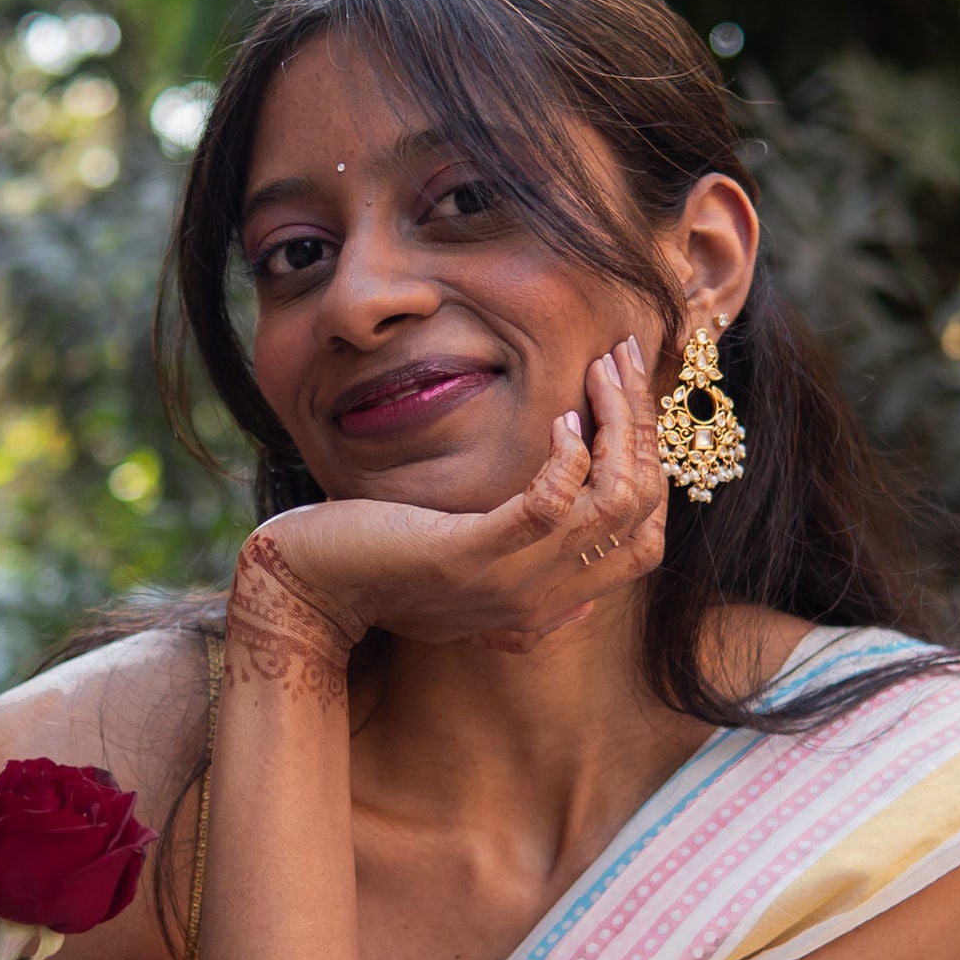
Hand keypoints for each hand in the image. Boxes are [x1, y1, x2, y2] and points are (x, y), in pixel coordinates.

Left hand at [242, 335, 667, 660]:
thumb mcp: (464, 584)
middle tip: (623, 357)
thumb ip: (522, 586)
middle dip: (646, 427)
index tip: (632, 401)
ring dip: (620, 424)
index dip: (655, 467)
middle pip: (642, 515)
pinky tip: (558, 418)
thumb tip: (578, 578)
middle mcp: (541, 599)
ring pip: (615, 503)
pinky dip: (568, 457)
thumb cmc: (376, 569)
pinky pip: (549, 507)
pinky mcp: (466, 556)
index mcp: (547, 601)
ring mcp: (508, 582)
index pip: (644, 542)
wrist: (305, 592)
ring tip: (602, 367)